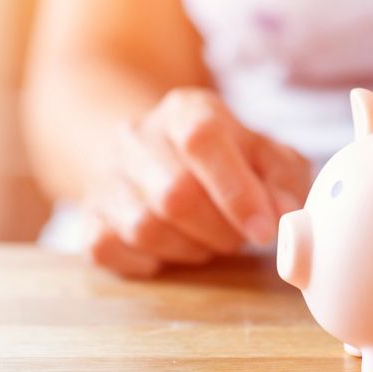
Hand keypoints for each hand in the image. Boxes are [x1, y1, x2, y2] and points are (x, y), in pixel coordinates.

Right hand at [85, 88, 310, 277]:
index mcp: (186, 110)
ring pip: (144, 227)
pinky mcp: (88, 216)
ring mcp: (106, 176)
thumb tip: (284, 214)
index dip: (236, 191)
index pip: (202, 140)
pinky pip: (108, 248)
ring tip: (209, 239)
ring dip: (190, 248)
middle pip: (174, 194)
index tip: (264, 230)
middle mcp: (137, 136)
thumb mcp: (264, 155)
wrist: (155, 153)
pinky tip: (170, 250)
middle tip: (240, 237)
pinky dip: (148, 261)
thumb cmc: (223, 159)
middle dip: (219, 229)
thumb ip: (284, 179)